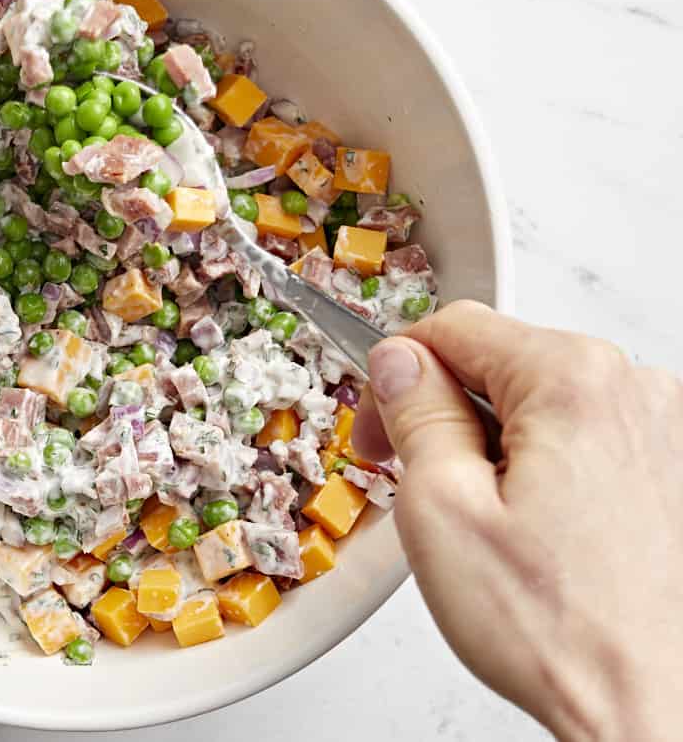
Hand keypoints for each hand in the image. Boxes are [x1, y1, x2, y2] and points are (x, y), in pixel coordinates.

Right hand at [353, 301, 682, 741]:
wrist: (651, 709)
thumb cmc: (560, 629)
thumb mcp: (440, 507)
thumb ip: (414, 412)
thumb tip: (397, 361)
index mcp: (574, 380)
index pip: (453, 326)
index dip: (393, 374)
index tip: (377, 427)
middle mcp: (634, 390)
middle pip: (499, 361)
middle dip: (443, 411)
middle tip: (414, 481)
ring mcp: (662, 430)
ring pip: (540, 402)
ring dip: (494, 443)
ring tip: (481, 521)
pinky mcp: (671, 470)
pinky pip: (582, 437)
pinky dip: (543, 467)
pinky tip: (532, 528)